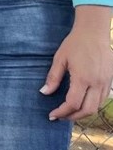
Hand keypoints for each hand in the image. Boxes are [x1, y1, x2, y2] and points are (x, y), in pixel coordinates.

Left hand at [42, 5, 112, 121]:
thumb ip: (53, 77)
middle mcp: (97, 83)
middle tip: (60, 116)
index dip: (62, 112)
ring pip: (97, 107)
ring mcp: (105, 83)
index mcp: (83, 78)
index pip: (73, 103)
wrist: (94, 32)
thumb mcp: (60, 59)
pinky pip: (102, 99)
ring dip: (83, 113)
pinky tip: (82, 103)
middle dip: (73, 117)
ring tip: (70, 112)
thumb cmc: (75, 43)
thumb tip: (44, 92)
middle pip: (87, 110)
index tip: (52, 115)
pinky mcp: (110, 80)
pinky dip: (92, 106)